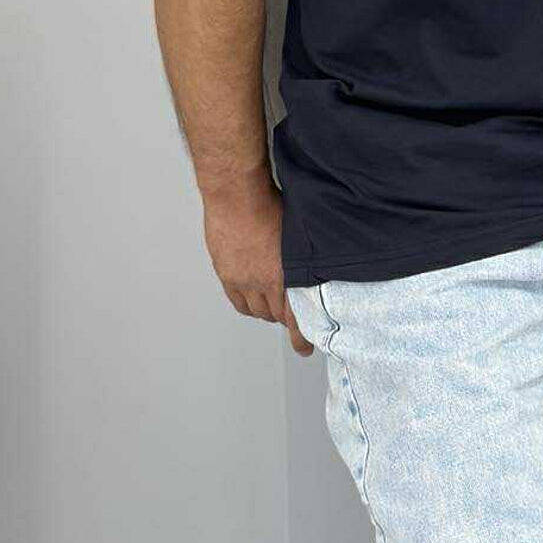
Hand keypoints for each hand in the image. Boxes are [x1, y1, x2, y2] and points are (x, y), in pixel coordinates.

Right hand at [202, 172, 312, 356]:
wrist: (236, 194)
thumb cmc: (270, 204)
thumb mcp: (301, 234)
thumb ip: (306, 259)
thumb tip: (315, 268)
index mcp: (287, 275)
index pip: (296, 318)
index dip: (301, 337)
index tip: (305, 348)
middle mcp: (264, 283)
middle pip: (277, 315)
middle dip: (286, 317)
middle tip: (292, 314)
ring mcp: (243, 280)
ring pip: (257, 311)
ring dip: (267, 310)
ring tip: (273, 302)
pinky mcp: (226, 274)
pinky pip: (238, 302)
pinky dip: (248, 305)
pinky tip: (253, 299)